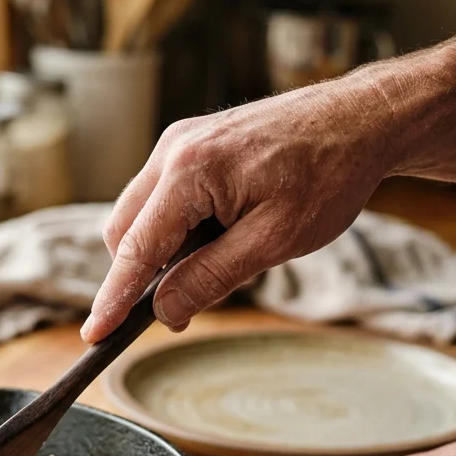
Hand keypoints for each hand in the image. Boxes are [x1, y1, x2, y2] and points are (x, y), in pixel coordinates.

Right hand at [82, 81, 392, 341]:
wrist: (362, 119)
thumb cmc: (329, 175)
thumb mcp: (274, 241)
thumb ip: (211, 277)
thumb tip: (165, 312)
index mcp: (189, 172)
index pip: (134, 250)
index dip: (112, 298)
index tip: (93, 335)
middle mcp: (172, 150)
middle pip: (124, 232)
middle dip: (142, 273)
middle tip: (192, 300)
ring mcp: (179, 143)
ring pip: (141, 216)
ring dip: (165, 249)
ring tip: (229, 251)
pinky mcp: (191, 144)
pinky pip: (163, 198)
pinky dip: (180, 227)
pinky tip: (226, 230)